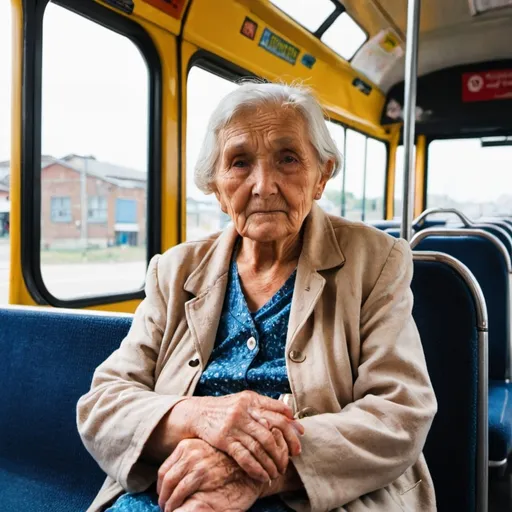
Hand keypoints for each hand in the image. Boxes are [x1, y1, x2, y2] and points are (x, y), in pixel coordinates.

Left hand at [157, 438, 270, 510]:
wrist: (251, 462)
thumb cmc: (230, 460)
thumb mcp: (207, 452)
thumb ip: (192, 458)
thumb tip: (173, 475)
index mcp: (187, 446)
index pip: (164, 469)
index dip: (160, 487)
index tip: (162, 495)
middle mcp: (189, 453)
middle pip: (166, 481)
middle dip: (164, 498)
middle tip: (165, 508)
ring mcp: (197, 465)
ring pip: (173, 492)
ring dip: (170, 505)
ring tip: (173, 511)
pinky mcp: (204, 476)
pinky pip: (183, 495)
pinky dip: (179, 507)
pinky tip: (181, 510)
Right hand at [172, 391, 302, 481]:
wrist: (198, 413)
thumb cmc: (227, 408)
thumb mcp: (245, 401)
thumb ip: (266, 407)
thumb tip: (292, 418)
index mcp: (252, 400)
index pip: (278, 412)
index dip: (292, 426)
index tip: (300, 438)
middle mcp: (244, 411)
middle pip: (272, 431)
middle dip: (285, 448)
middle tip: (290, 459)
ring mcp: (234, 425)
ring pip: (260, 447)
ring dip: (272, 462)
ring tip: (277, 472)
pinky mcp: (224, 439)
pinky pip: (244, 457)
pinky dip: (256, 469)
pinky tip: (263, 476)